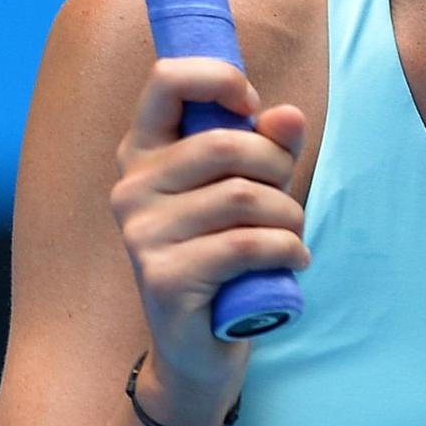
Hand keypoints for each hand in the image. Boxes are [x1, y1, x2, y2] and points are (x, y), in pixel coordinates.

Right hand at [109, 57, 308, 409]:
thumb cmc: (227, 252)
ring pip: (244, 197)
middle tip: (287, 198)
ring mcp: (142, 235)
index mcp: (144, 151)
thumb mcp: (252, 187)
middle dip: (278, 167)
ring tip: (291, 235)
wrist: (199, 346)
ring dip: (288, 216)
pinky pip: (246, 245)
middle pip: (226, 144)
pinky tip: (294, 259)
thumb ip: (270, 145)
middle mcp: (131, 188)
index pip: (167, 79)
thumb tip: (288, 115)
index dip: (221, 79)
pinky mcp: (164, 278)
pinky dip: (286, 249)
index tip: (251, 107)